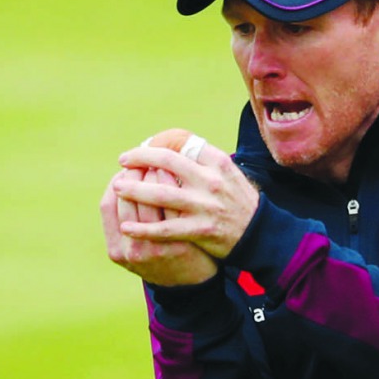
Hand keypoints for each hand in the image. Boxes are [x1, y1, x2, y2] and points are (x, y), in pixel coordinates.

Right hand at [101, 167, 218, 285]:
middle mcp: (131, 249)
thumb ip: (126, 219)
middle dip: (136, 172)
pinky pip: (173, 206)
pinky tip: (178, 175)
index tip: (127, 166)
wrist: (191, 286)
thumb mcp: (134, 246)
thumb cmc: (160, 256)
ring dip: (154, 174)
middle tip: (145, 157)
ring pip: (150, 198)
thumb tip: (123, 176)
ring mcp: (155, 247)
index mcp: (116, 248)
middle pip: (127, 197)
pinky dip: (174, 186)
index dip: (116, 181)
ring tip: (161, 161)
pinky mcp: (179, 244)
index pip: (108, 203)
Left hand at [114, 140, 258, 259]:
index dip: (155, 145)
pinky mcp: (201, 230)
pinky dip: (143, 229)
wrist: (261, 234)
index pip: (181, 144)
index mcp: (218, 162)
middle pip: (166, 163)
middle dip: (139, 161)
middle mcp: (211, 181)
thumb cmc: (239, 201)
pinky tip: (127, 227)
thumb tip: (173, 146)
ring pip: (160, 194)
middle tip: (123, 163)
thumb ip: (204, 160)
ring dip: (134, 190)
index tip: (140, 150)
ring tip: (117, 188)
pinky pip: (165, 229)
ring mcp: (205, 206)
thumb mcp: (228, 173)